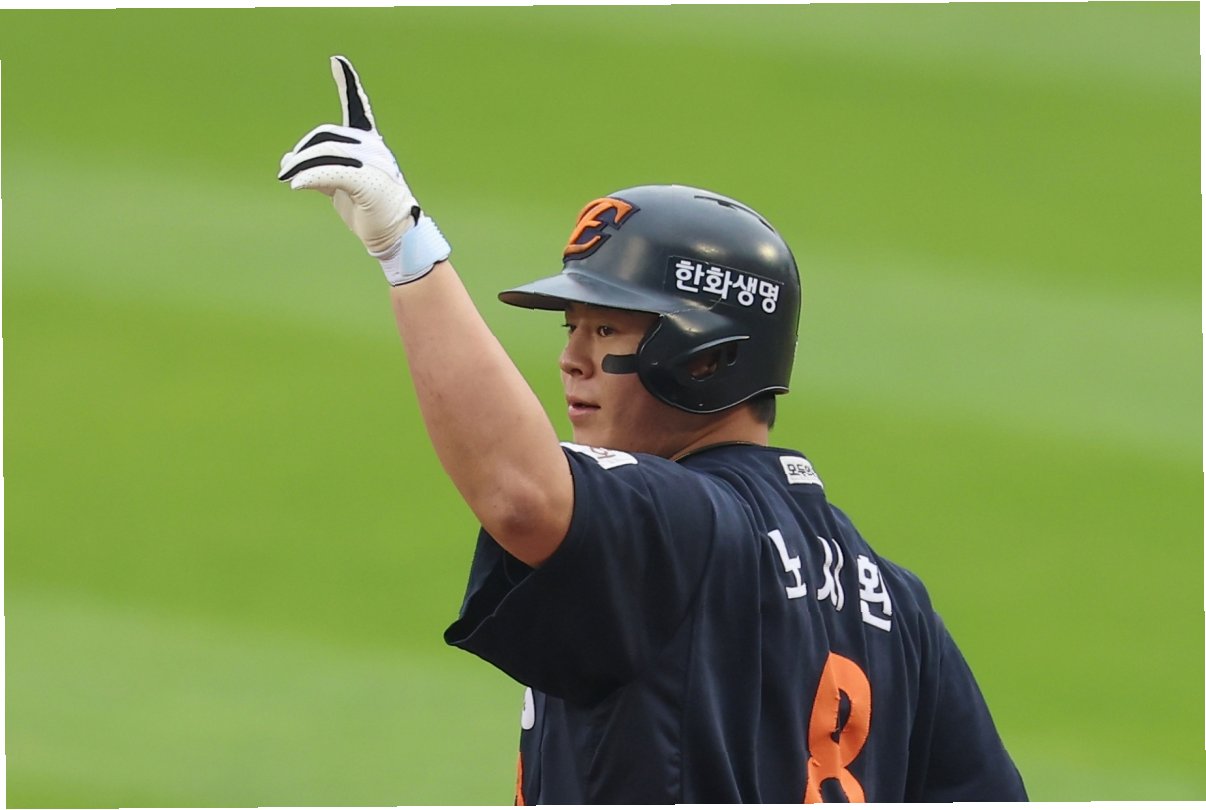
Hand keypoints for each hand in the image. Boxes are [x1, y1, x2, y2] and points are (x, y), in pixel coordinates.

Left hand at [278, 56, 449, 284]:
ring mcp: (374, 163)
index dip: (348, 84)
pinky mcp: (368, 181)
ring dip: (300, 166)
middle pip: (326, 137)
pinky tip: (295, 185)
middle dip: (302, 152)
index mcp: (370, 144)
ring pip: (325, 153)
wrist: (395, 235)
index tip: (337, 61)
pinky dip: (309, 177)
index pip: (358, 108)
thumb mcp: (342, 185)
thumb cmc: (370, 210)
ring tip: (288, 179)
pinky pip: (331, 172)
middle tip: (285, 171)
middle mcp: (374, 148)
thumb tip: (289, 163)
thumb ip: (321, 168)